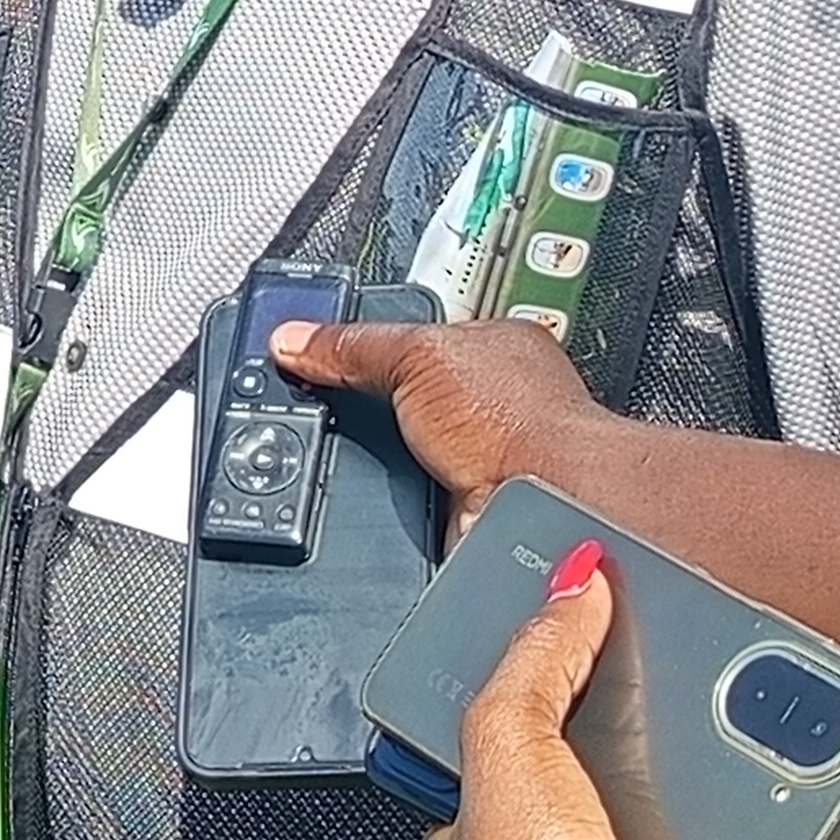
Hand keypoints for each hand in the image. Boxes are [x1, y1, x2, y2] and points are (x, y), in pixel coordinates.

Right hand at [270, 313, 605, 521]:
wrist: (543, 504)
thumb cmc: (518, 420)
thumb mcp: (418, 355)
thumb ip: (356, 344)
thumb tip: (297, 339)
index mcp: (491, 347)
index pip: (416, 333)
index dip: (370, 342)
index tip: (323, 349)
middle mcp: (488, 403)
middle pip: (403, 397)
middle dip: (368, 408)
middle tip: (330, 407)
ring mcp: (476, 458)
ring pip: (400, 454)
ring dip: (376, 460)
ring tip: (358, 456)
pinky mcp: (460, 507)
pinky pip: (402, 499)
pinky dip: (385, 500)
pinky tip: (381, 494)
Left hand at [451, 545, 714, 839]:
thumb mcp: (505, 738)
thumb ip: (536, 653)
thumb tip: (572, 575)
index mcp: (477, 815)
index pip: (500, 722)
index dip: (532, 668)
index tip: (574, 614)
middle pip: (586, 752)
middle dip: (623, 706)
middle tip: (661, 642)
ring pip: (655, 788)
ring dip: (688, 748)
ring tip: (720, 678)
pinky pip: (717, 828)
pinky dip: (738, 794)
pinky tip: (755, 749)